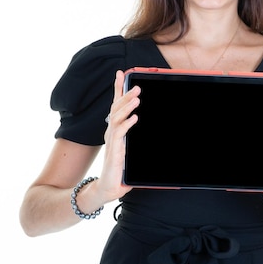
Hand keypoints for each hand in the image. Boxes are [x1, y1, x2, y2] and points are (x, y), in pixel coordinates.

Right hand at [98, 70, 138, 200]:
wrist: (108, 188)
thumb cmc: (120, 171)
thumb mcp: (131, 152)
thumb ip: (137, 142)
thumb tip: (154, 131)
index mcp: (116, 130)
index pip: (116, 105)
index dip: (118, 89)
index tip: (122, 74)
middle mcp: (112, 132)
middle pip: (116, 108)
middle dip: (125, 94)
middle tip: (136, 85)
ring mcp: (112, 141)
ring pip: (117, 117)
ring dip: (127, 106)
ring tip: (137, 97)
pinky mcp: (114, 150)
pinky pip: (119, 134)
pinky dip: (127, 124)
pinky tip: (135, 117)